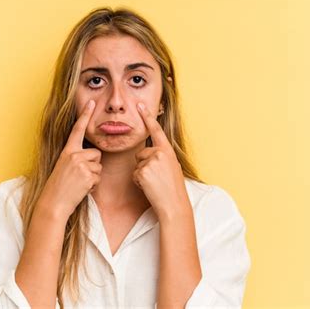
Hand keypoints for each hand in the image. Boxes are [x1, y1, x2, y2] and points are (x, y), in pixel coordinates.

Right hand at [39, 100, 101, 218]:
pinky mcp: (87, 174)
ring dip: (93, 176)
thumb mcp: (64, 167)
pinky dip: (93, 185)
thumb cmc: (59, 187)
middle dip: (93, 165)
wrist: (53, 203)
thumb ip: (76, 158)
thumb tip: (92, 155)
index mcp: (67, 151)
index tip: (90, 102)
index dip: (84, 115)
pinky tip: (81, 189)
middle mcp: (73, 154)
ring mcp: (80, 164)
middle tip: (79, 176)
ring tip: (79, 183)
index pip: (77, 130)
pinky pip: (98, 177)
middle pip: (96, 153)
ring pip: (99, 166)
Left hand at [133, 102, 190, 219]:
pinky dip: (140, 183)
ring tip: (155, 184)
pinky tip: (150, 188)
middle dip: (144, 165)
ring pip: (137, 165)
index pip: (156, 130)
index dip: (147, 117)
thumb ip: (161, 157)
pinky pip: (134, 175)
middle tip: (157, 179)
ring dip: (142, 175)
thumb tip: (148, 154)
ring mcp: (151, 161)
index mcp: (167, 150)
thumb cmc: (173, 189)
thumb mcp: (172, 167)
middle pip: (141, 153)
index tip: (140, 105)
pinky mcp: (142, 171)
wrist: (174, 205)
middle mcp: (160, 153)